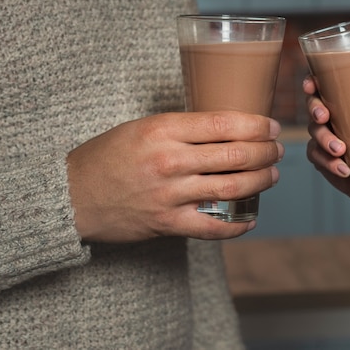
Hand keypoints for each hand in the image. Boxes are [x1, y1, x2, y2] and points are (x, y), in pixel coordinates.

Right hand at [67, 111, 283, 241]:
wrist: (72, 194)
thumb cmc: (108, 156)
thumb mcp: (142, 127)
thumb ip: (183, 128)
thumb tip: (228, 128)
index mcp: (163, 129)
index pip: (224, 123)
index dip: (256, 125)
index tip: (271, 126)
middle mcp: (169, 160)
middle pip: (235, 154)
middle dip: (266, 151)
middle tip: (277, 149)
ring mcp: (169, 194)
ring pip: (232, 187)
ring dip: (261, 181)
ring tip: (273, 174)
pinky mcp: (167, 223)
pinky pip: (213, 227)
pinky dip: (239, 225)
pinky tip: (252, 218)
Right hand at [303, 74, 349, 199]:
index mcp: (342, 98)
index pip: (320, 85)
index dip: (310, 82)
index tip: (312, 85)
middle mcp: (329, 115)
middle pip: (312, 107)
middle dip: (315, 110)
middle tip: (325, 117)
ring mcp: (325, 138)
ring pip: (314, 135)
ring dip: (324, 141)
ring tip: (341, 150)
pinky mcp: (325, 159)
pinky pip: (319, 159)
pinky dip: (329, 164)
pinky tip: (344, 169)